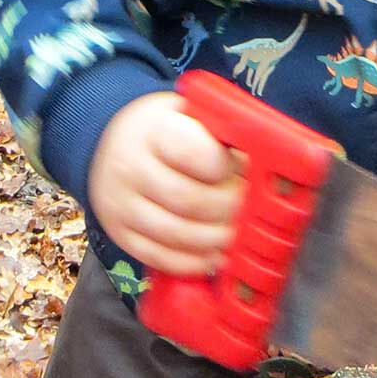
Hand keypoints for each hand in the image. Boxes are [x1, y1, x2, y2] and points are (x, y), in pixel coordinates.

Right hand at [88, 92, 242, 275]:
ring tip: (236, 236)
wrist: (108, 144)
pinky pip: (159, 258)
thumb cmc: (163, 131)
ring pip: (176, 234)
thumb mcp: (187, 114)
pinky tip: (213, 256)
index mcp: (153, 131)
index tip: (241, 168)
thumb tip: (267, 162)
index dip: (225, 167)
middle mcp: (130, 168)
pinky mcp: (120, 234)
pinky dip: (192, 263)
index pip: (194, 153)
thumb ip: (220, 133)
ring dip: (215, 240)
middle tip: (248, 210)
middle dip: (229, 210)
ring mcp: (120, 204)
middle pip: (189, 200)